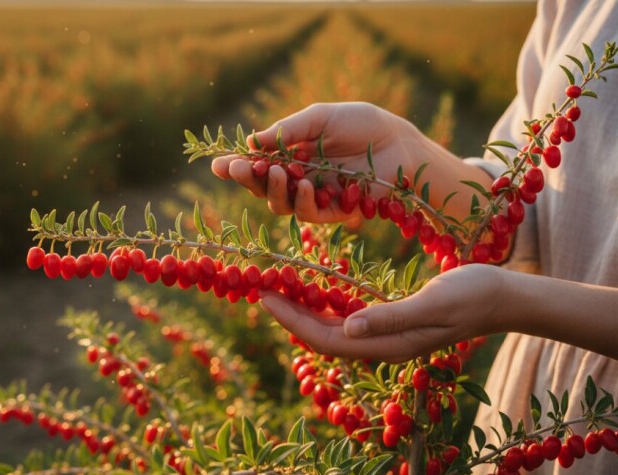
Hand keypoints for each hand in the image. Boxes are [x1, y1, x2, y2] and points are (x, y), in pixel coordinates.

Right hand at [211, 102, 435, 222]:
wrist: (399, 142)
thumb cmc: (362, 124)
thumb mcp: (321, 118)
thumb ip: (288, 131)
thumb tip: (252, 142)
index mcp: (291, 154)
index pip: (257, 164)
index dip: (236, 166)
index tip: (217, 164)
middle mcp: (299, 178)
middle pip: (262, 188)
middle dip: (247, 179)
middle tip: (238, 169)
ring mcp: (316, 196)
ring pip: (280, 205)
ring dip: (273, 190)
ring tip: (277, 171)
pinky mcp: (336, 211)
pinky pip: (310, 214)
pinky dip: (302, 201)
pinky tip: (303, 185)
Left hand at [259, 264, 505, 361]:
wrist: (502, 297)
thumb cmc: (472, 294)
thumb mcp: (433, 303)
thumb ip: (391, 318)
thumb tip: (347, 330)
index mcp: (388, 345)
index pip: (327, 339)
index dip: (293, 321)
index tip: (265, 296)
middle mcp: (382, 346)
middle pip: (323, 337)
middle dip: (290, 316)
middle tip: (262, 288)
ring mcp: (387, 336)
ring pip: (334, 330)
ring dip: (305, 311)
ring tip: (279, 288)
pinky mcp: (393, 323)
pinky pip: (349, 320)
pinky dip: (326, 306)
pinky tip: (314, 290)